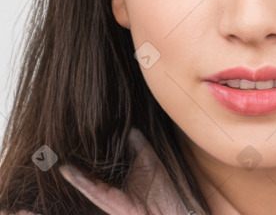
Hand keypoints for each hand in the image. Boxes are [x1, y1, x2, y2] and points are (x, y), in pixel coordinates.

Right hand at [58, 127, 190, 214]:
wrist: (167, 211)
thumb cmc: (160, 186)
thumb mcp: (148, 156)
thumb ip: (136, 141)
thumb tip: (128, 124)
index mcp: (116, 172)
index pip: (98, 156)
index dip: (89, 144)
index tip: (77, 129)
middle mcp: (107, 182)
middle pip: (86, 166)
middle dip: (72, 155)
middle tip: (57, 140)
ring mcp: (104, 192)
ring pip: (82, 177)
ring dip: (69, 166)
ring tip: (53, 152)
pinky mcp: (105, 199)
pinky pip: (88, 187)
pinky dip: (77, 177)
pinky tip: (65, 168)